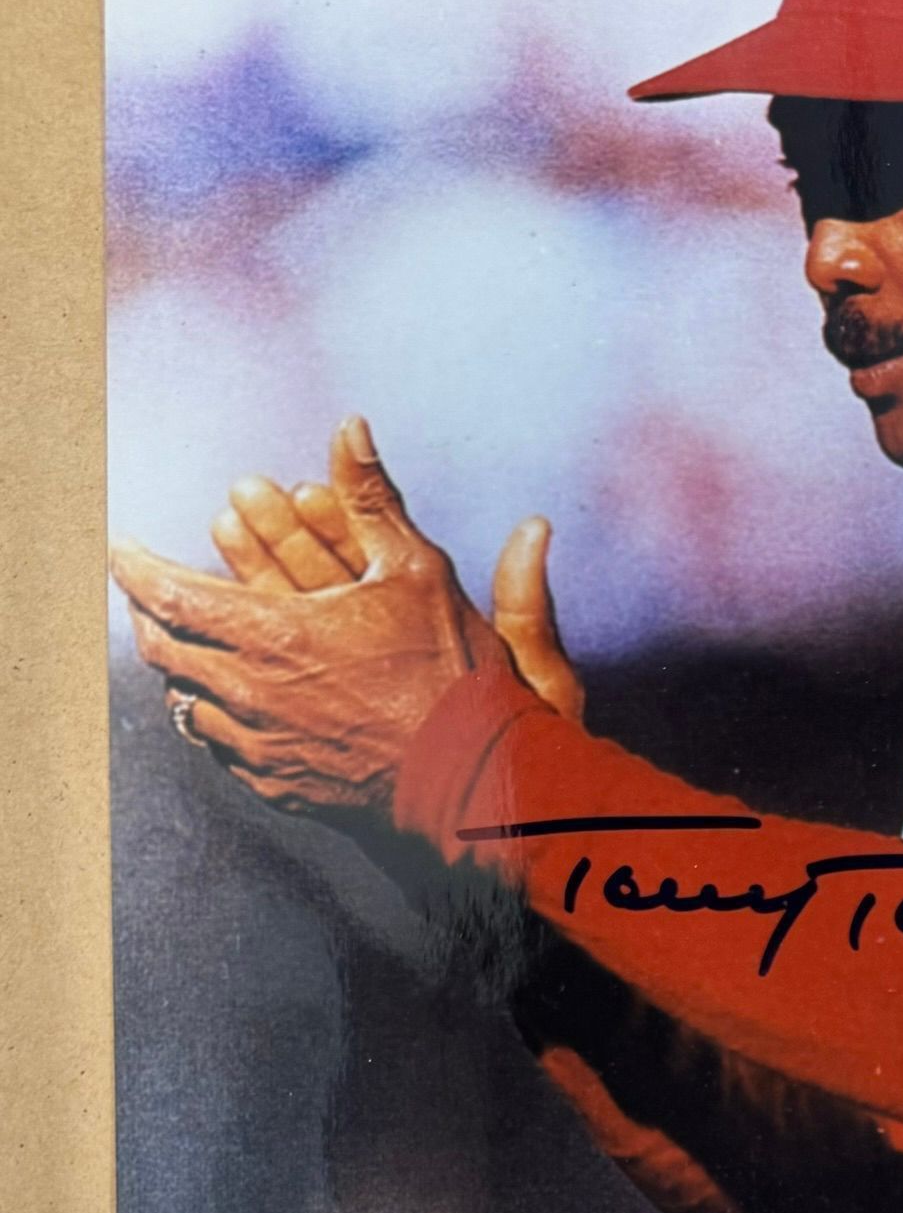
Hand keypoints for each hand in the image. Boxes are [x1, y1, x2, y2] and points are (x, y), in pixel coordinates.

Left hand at [112, 417, 519, 818]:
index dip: (136, 569)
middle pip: (164, 651)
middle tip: (143, 593)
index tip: (120, 548)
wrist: (473, 780)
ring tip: (181, 647)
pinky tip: (222, 706)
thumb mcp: (419, 569)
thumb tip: (349, 427)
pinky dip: (211, 716)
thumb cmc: (450, 675)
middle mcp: (252, 694)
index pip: (171, 596)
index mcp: (274, 636)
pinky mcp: (277, 786)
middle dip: (147, 614)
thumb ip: (373, 497)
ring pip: (186, 702)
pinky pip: (219, 747)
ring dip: (179, 668)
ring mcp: (260, 746)